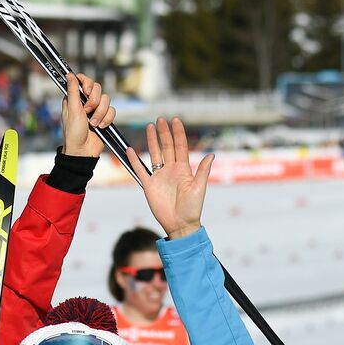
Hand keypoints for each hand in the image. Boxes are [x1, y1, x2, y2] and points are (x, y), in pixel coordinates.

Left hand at [61, 73, 114, 158]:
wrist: (83, 150)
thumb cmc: (73, 133)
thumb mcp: (71, 110)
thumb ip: (72, 91)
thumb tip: (69, 74)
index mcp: (75, 98)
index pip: (83, 80)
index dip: (87, 83)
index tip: (86, 92)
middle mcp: (86, 101)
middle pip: (97, 88)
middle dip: (94, 101)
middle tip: (87, 111)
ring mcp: (96, 109)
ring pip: (106, 100)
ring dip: (100, 113)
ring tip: (93, 123)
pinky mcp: (105, 117)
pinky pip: (112, 111)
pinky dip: (107, 119)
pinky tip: (100, 127)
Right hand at [127, 117, 212, 239]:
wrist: (180, 225)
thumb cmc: (192, 208)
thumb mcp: (199, 188)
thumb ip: (203, 170)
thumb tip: (212, 154)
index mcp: (184, 169)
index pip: (180, 147)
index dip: (178, 134)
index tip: (175, 120)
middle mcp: (171, 170)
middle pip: (167, 147)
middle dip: (164, 133)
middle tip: (160, 120)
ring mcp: (159, 177)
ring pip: (155, 154)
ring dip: (152, 141)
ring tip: (150, 127)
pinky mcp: (149, 185)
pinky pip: (140, 170)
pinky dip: (135, 160)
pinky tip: (131, 150)